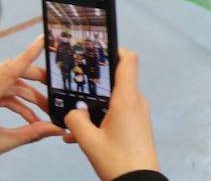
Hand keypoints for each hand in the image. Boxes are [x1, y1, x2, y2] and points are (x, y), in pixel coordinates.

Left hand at [0, 36, 63, 158]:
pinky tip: (33, 119)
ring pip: (12, 87)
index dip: (28, 55)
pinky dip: (20, 106)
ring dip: (30, 97)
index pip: (10, 70)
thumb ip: (30, 133)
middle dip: (37, 80)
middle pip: (15, 75)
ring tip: (47, 109)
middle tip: (55, 83)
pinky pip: (5, 97)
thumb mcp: (1, 142)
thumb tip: (55, 129)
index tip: (42, 40)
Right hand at [64, 49, 157, 180]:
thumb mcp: (89, 141)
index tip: (98, 49)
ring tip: (74, 123)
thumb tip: (71, 111)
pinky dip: (101, 119)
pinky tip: (82, 136)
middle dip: (95, 83)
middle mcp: (136, 101)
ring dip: (95, 107)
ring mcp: (138, 113)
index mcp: (127, 98)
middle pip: (117, 79)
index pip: (128, 60)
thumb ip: (76, 121)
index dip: (115, 49)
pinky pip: (118, 113)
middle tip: (75, 87)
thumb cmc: (117, 160)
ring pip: (114, 100)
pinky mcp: (137, 124)